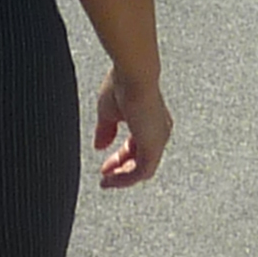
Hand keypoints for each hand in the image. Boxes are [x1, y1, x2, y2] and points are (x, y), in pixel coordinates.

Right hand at [95, 68, 171, 188]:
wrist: (133, 74)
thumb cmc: (122, 84)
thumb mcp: (108, 112)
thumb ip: (105, 130)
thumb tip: (99, 146)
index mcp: (150, 120)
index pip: (137, 145)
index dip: (120, 157)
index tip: (105, 166)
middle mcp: (158, 130)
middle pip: (141, 159)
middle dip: (121, 169)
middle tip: (105, 176)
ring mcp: (158, 139)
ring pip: (144, 169)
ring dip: (123, 178)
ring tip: (107, 182)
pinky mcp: (154, 146)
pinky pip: (142, 172)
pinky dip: (126, 179)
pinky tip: (111, 179)